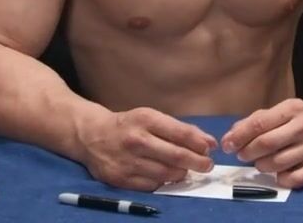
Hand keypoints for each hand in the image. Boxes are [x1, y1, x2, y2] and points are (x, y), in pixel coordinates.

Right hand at [76, 107, 216, 190]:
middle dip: (198, 162)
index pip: (181, 133)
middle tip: (207, 165)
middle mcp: (137, 140)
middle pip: (176, 156)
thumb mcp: (151, 117)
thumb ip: (178, 129)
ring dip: (182, 173)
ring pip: (166, 174)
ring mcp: (128, 161)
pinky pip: (152, 185)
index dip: (200, 143)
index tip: (211, 148)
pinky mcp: (121, 179)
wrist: (92, 135)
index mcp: (146, 119)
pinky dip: (164, 182)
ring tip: (187, 170)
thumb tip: (207, 142)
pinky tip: (167, 176)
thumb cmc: (129, 125)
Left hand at [221, 98, 302, 188]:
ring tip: (260, 162)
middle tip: (242, 155)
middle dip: (248, 152)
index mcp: (294, 108)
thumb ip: (252, 123)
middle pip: (268, 144)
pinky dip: (279, 178)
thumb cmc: (296, 120)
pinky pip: (293, 180)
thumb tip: (229, 139)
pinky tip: (278, 172)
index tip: (227, 145)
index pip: (260, 123)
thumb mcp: (277, 112)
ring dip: (261, 166)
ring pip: (278, 163)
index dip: (239, 136)